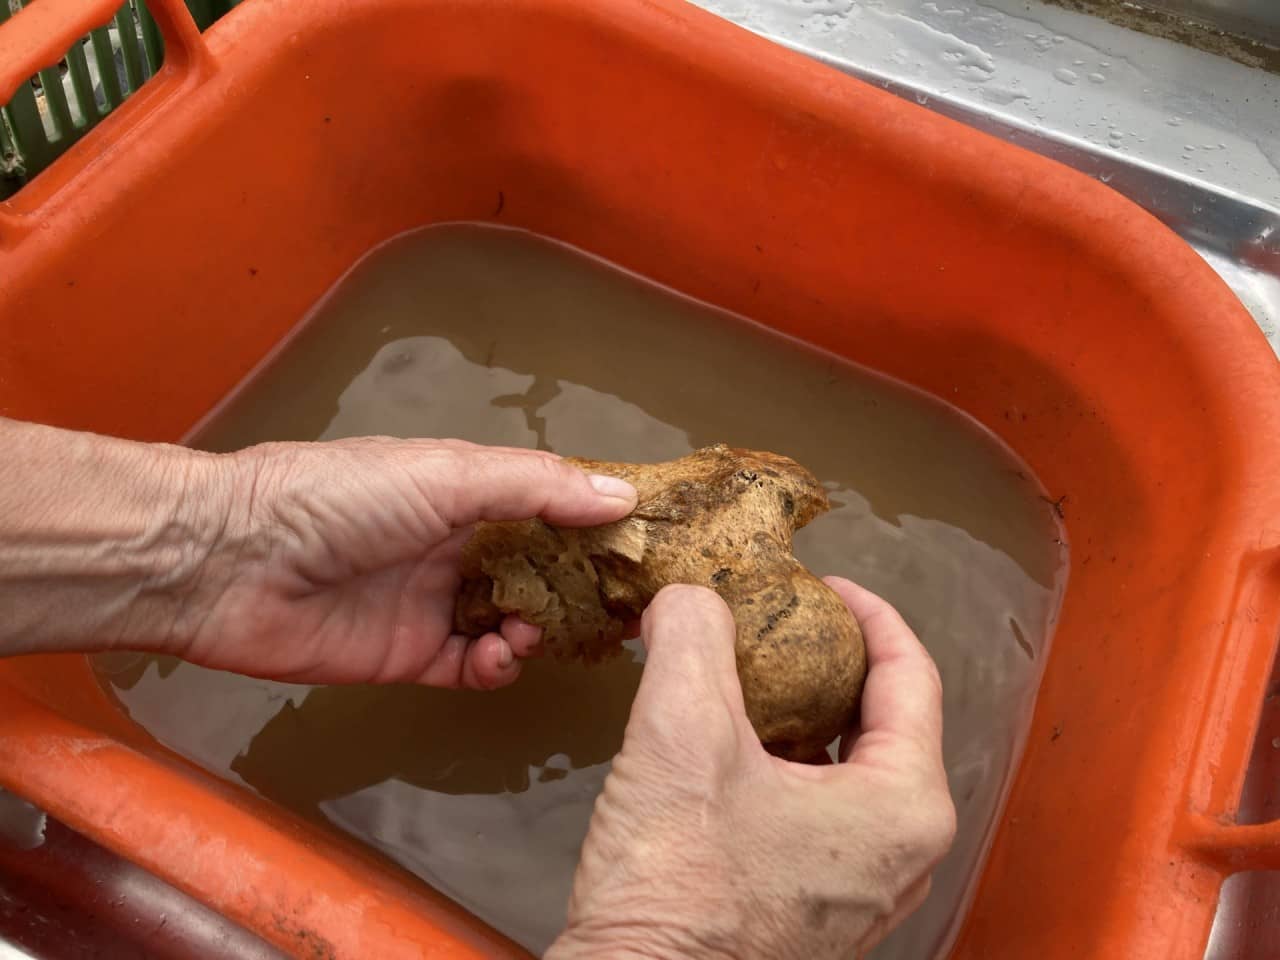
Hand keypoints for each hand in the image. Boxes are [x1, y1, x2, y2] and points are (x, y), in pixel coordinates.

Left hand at [172, 438, 636, 687]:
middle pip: (537, 569)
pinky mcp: (409, 655)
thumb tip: (621, 497)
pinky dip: (495, 666)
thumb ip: (535, 487)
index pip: (548, 505)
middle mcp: (455, 544)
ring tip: (536, 630)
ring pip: (511, 622)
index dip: (594, 525)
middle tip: (622, 610)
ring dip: (536, 628)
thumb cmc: (338, 497)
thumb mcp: (447, 475)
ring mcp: (432, 602)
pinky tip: (498, 657)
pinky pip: (471, 667)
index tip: (643, 547)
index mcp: (465, 490)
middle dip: (577, 587)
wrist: (228, 562)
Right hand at [546, 579, 954, 959]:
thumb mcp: (681, 732)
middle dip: (832, 661)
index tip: (817, 585)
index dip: (866, 612)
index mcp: (904, 806)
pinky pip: (821, 813)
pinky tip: (728, 747)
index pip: (912, 674)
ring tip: (748, 675)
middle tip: (778, 624)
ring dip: (804, 712)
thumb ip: (693, 636)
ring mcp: (861, 890)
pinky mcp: (815, 911)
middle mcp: (901, 854)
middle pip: (886, 721)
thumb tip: (690, 594)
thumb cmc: (678, 888)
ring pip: (850, 769)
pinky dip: (786, 764)